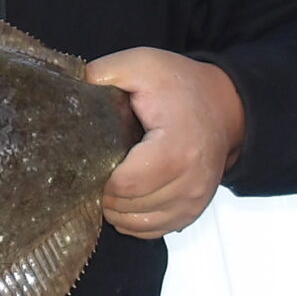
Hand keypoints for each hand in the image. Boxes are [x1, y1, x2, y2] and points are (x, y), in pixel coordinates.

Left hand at [83, 50, 244, 237]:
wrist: (227, 106)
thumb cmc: (182, 87)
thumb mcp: (143, 64)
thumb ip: (104, 73)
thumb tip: (69, 86)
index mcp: (176, 149)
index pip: (124, 185)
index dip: (99, 178)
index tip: (90, 161)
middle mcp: (190, 182)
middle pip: (128, 207)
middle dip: (104, 193)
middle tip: (95, 170)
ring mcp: (194, 201)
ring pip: (137, 224)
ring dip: (116, 209)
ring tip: (109, 183)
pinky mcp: (192, 212)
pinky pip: (152, 231)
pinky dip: (132, 220)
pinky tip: (125, 198)